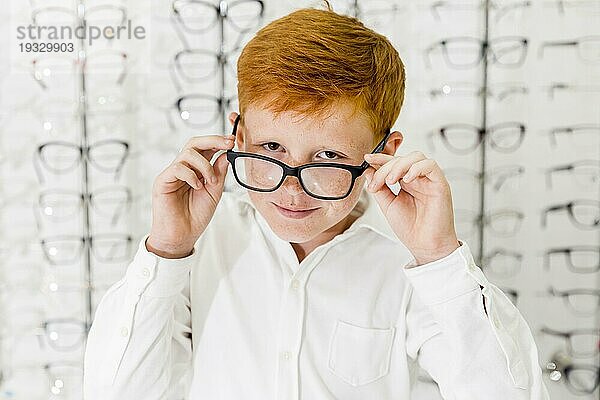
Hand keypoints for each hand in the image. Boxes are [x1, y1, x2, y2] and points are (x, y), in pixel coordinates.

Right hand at [147, 135, 234, 257]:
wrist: (182, 236)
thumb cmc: (195, 216)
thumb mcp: (214, 192)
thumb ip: (219, 174)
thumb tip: (227, 155)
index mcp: (196, 170)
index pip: (205, 148)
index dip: (218, 141)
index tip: (232, 141)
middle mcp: (183, 169)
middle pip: (194, 143)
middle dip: (213, 140)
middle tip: (227, 144)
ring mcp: (172, 174)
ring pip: (187, 153)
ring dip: (205, 165)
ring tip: (210, 182)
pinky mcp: (162, 181)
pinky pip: (177, 168)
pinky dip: (191, 175)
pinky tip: (197, 186)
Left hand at [363, 151, 459, 265]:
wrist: (424, 246)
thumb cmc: (410, 228)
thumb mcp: (388, 205)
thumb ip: (379, 188)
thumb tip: (369, 171)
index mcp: (406, 183)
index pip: (394, 162)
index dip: (380, 158)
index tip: (367, 159)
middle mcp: (418, 179)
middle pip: (402, 158)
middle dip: (385, 167)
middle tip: (377, 182)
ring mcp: (429, 181)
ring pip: (417, 157)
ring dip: (400, 165)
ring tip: (390, 181)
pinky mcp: (440, 184)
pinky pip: (431, 166)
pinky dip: (417, 168)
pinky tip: (406, 180)